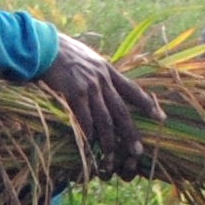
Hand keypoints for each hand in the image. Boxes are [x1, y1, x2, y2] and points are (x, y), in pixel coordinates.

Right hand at [40, 42, 155, 178]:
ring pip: (105, 120)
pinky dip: (89, 133)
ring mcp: (90, 87)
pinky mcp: (75, 93)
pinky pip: (85, 119)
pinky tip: (91, 145)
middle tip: (137, 152)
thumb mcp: (87, 58)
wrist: (44, 46)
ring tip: (111, 158)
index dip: (147, 104)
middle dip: (130, 133)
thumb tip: (103, 83)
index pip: (132, 89)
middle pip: (121, 111)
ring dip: (109, 142)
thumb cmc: (62, 52)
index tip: (160, 117)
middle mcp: (103, 79)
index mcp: (108, 70)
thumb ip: (97, 72)